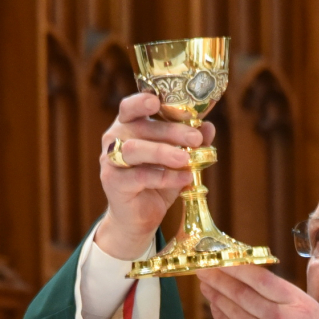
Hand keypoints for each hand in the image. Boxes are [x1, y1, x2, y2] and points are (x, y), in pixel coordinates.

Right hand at [96, 93, 215, 259]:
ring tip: (186, 159)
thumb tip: (208, 127)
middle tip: (195, 139)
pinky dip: (165, 177)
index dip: (143, 101)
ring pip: (134, 149)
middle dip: (170, 131)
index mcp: (128, 126)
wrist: (139, 218)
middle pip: (140, 127)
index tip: (159, 102)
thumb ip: (191, 143)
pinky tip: (184, 179)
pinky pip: (140, 176)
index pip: (130, 107)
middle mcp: (115, 139)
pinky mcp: (113, 183)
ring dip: (162, 152)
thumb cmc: (156, 182)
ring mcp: (110, 161)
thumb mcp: (178, 160)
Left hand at [198, 266, 318, 318]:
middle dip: (219, 278)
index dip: (237, 268)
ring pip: (235, 312)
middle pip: (243, 294)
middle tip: (203, 267)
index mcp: (300, 305)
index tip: (222, 258)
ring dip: (216, 296)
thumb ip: (292, 303)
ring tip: (205, 284)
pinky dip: (222, 318)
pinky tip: (214, 308)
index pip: (261, 279)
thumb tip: (266, 287)